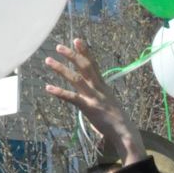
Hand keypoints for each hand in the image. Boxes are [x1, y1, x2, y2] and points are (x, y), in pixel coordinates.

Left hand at [45, 39, 142, 164]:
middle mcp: (98, 88)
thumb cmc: (116, 119)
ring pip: (76, 79)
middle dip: (72, 55)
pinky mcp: (88, 108)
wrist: (124, 132)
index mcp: (103, 85)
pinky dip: (60, 92)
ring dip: (61, 69)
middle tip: (58, 47)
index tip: (78, 40)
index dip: (86, 52)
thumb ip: (98, 93)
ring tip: (48, 60)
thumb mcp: (108, 101)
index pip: (93, 64)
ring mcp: (93, 97)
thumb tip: (91, 90)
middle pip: (85, 67)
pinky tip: (48, 88)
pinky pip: (72, 98)